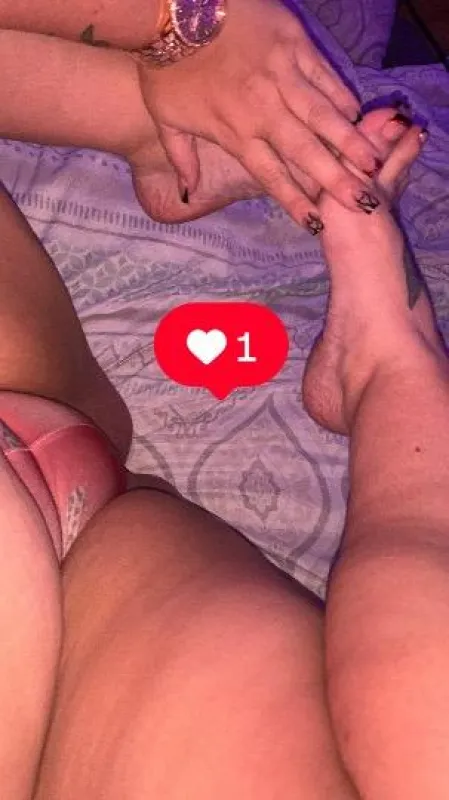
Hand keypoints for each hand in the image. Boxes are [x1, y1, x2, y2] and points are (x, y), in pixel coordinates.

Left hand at [136, 0, 382, 231]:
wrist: (171, 10)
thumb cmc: (165, 66)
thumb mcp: (166, 119)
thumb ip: (182, 159)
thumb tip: (187, 194)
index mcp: (235, 132)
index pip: (271, 175)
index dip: (295, 201)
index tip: (317, 224)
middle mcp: (263, 110)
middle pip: (306, 151)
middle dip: (335, 180)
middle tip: (361, 203)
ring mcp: (281, 75)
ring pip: (323, 115)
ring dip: (350, 142)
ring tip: (374, 164)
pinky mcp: (292, 44)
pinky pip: (324, 76)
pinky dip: (342, 97)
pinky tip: (360, 117)